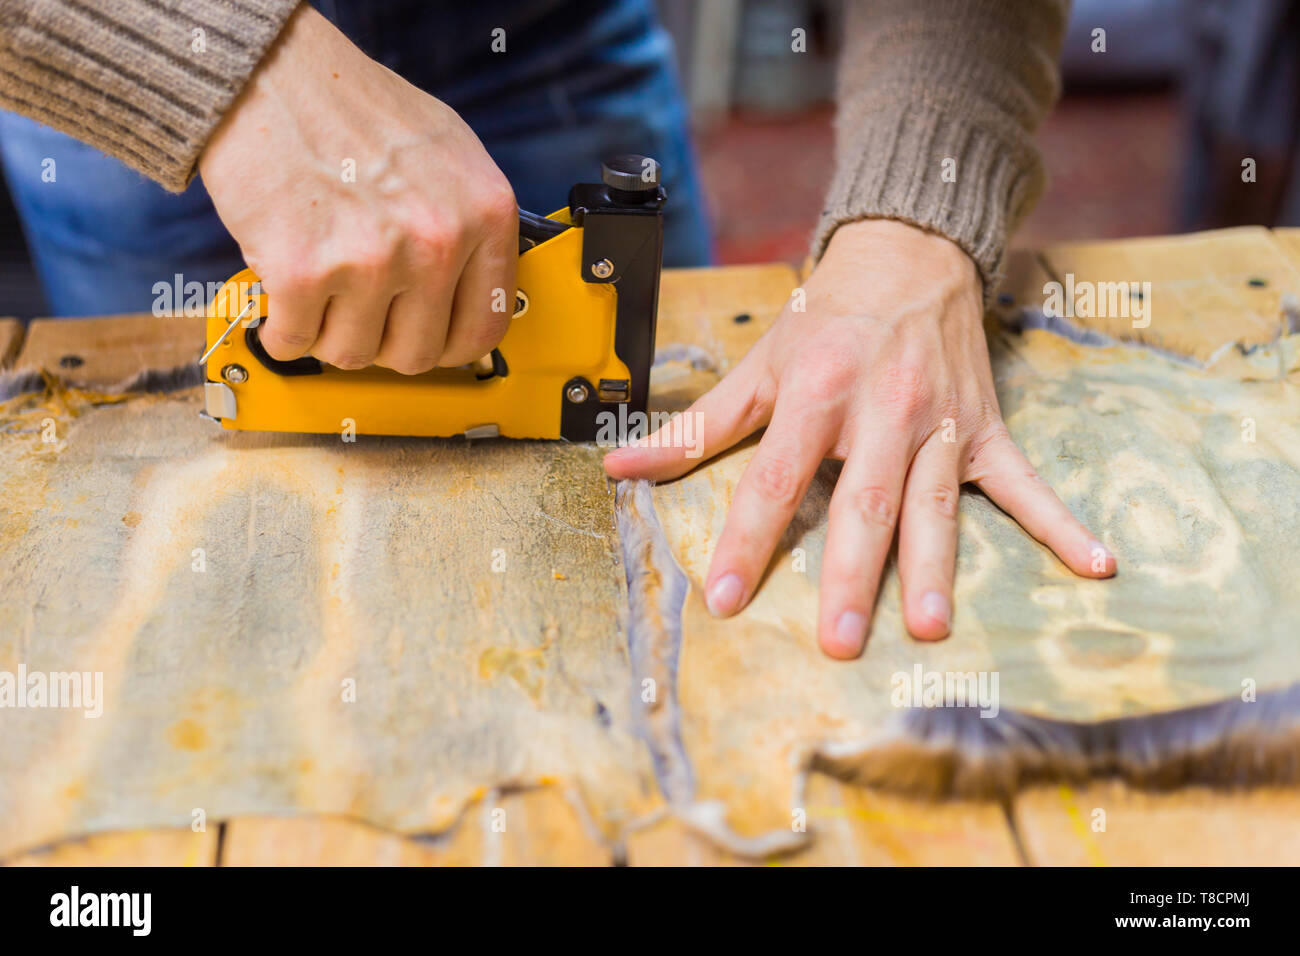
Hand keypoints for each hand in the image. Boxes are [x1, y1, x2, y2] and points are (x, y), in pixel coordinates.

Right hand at [198, 4, 517, 372]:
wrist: (272, 73)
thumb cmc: (355, 108)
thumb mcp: (450, 154)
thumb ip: (469, 226)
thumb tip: (472, 294)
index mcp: (484, 214)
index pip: (484, 328)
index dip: (449, 343)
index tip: (427, 337)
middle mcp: (436, 241)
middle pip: (416, 354)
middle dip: (384, 340)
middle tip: (362, 309)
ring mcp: (371, 260)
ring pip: (353, 354)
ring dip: (330, 332)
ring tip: (322, 288)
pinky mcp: (304, 272)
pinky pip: (294, 341)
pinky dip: (282, 329)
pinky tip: (283, 299)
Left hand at [604, 218, 1115, 657]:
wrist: (910, 252)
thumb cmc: (824, 319)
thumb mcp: (759, 365)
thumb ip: (696, 426)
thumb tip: (620, 469)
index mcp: (818, 391)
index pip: (774, 477)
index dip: (747, 537)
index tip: (727, 598)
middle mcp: (882, 408)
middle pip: (862, 501)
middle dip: (848, 572)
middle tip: (837, 639)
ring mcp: (941, 422)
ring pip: (934, 502)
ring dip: (934, 566)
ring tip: (930, 626)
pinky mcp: (985, 428)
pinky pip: (1023, 481)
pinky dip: (1060, 522)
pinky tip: (1096, 564)